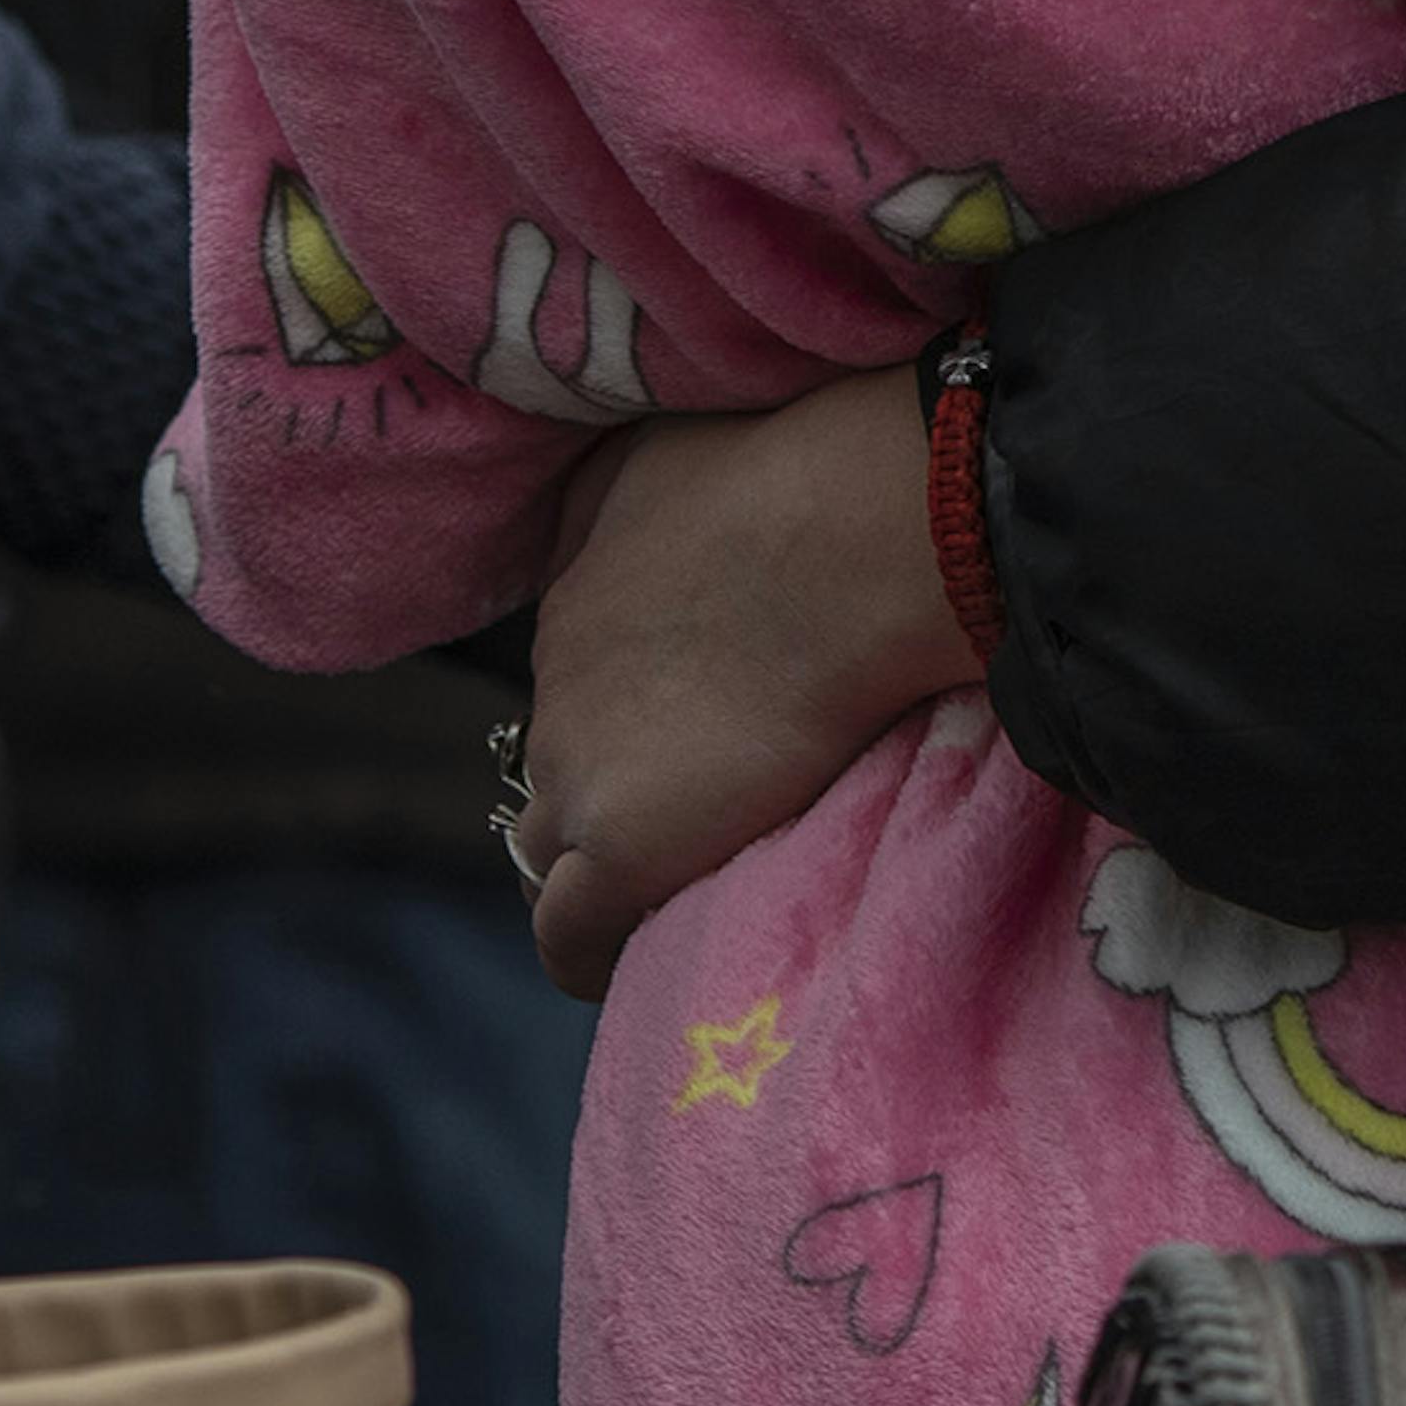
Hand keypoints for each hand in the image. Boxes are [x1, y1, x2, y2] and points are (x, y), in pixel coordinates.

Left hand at [510, 365, 976, 996]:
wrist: (855, 540)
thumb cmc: (799, 471)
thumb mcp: (671, 450)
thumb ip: (628, 503)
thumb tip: (638, 540)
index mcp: (573, 595)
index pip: (576, 683)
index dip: (633, 712)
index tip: (696, 724)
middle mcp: (553, 685)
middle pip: (558, 767)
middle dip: (616, 788)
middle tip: (710, 801)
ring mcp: (578, 773)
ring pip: (550, 854)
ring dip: (601, 870)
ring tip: (687, 881)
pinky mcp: (619, 851)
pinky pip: (568, 938)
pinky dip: (594, 954)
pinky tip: (647, 953)